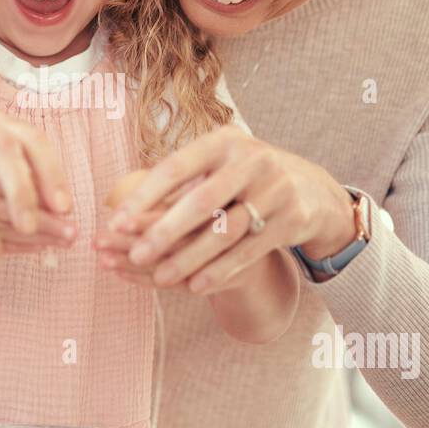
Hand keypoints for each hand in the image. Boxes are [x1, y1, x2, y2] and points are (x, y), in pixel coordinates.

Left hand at [103, 125, 355, 292]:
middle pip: (200, 201)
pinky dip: (220, 270)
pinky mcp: (291, 219)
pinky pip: (248, 251)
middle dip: (164, 231)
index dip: (144, 195)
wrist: (312, 189)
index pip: (176, 166)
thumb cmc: (247, 177)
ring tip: (160, 276)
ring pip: (224, 231)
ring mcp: (275, 190)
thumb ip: (182, 179)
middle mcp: (252, 161)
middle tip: (134, 254)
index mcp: (224, 141)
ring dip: (189, 258)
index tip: (116, 220)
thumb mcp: (220, 163)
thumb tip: (123, 205)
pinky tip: (195, 286)